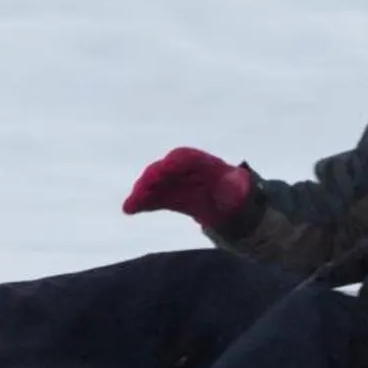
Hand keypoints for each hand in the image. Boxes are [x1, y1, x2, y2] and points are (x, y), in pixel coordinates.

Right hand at [122, 147, 254, 228]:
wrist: (227, 201)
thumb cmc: (234, 190)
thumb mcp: (238, 187)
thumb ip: (236, 183)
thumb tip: (236, 180)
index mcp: (201, 163)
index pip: (186, 158)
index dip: (174, 163)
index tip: (165, 169)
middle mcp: (183, 170)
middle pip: (164, 169)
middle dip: (152, 178)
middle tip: (141, 190)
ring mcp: (172, 182)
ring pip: (154, 184)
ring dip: (141, 193)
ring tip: (130, 205)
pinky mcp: (166, 196)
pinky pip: (152, 198)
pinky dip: (140, 203)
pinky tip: (129, 209)